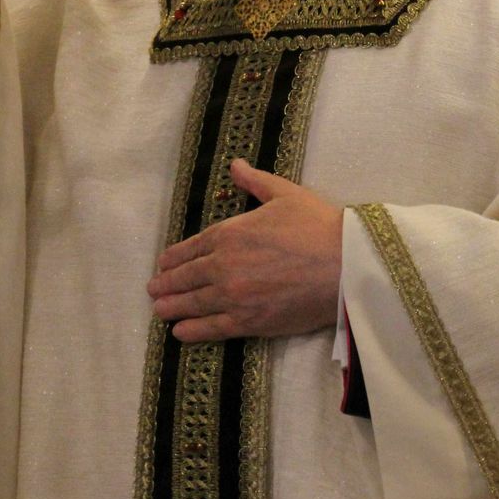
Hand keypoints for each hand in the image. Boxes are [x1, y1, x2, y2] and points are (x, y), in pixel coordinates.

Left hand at [147, 160, 343, 342]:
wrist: (346, 264)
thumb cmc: (318, 225)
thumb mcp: (284, 193)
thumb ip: (254, 181)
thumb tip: (235, 165)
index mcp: (229, 233)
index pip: (191, 247)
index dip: (173, 258)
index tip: (162, 264)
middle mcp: (224, 266)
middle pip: (186, 277)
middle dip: (166, 284)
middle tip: (153, 290)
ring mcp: (234, 297)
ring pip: (193, 304)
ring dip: (172, 307)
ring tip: (159, 311)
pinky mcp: (250, 322)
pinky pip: (212, 328)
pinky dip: (193, 331)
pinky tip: (180, 332)